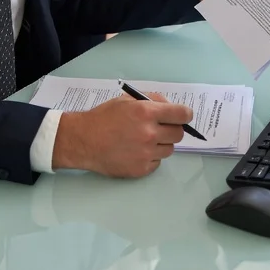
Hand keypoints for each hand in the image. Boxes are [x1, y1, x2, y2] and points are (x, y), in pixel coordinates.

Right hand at [52, 93, 191, 177]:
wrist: (84, 140)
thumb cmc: (104, 117)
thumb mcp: (127, 100)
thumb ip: (151, 100)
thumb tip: (170, 107)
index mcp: (147, 112)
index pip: (181, 114)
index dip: (185, 114)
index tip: (184, 116)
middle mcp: (150, 133)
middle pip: (178, 134)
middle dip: (173, 129)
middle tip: (160, 128)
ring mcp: (146, 154)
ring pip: (169, 149)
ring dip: (162, 143)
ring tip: (144, 140)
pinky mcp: (141, 169)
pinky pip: (157, 162)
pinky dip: (151, 157)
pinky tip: (137, 151)